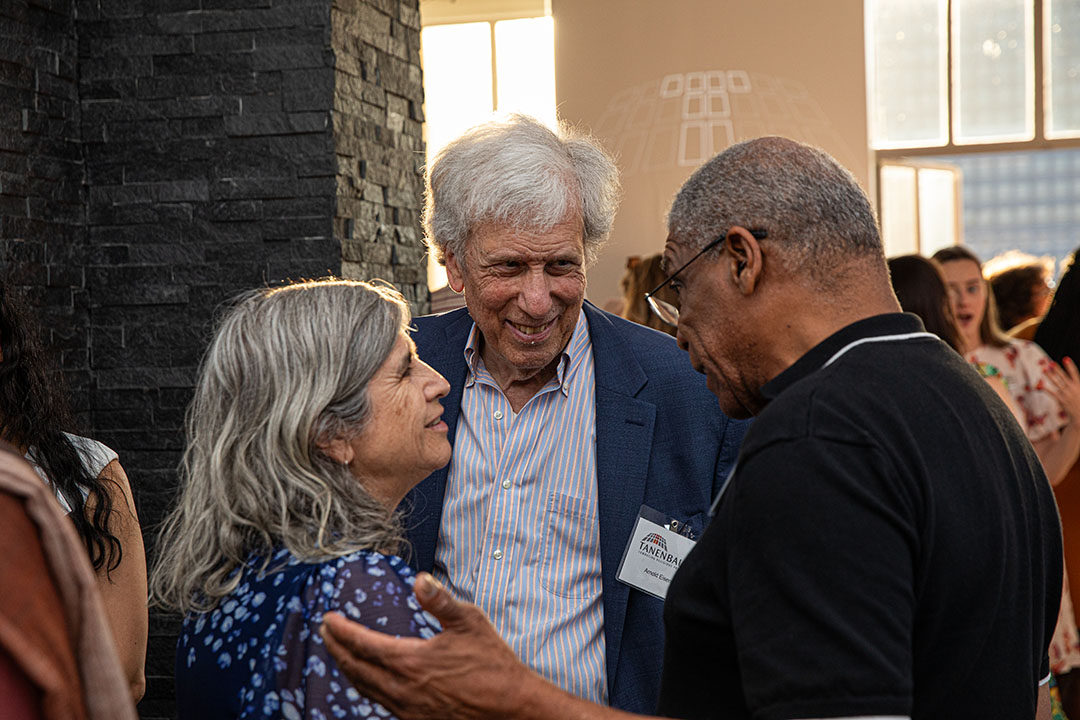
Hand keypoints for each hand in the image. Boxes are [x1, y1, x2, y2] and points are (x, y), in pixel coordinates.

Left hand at [320, 572, 536, 719]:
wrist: (512, 708)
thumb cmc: (495, 665)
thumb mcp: (470, 623)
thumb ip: (440, 600)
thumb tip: (419, 579)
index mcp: (411, 662)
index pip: (363, 644)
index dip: (342, 631)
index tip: (328, 618)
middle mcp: (403, 689)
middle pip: (355, 668)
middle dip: (336, 648)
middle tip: (326, 632)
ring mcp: (408, 709)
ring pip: (365, 688)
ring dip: (348, 668)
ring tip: (340, 653)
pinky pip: (380, 702)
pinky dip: (366, 687)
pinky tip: (369, 680)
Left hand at [1044, 357, 1079, 421]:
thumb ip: (1077, 383)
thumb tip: (1074, 378)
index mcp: (1079, 385)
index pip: (1074, 373)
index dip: (1070, 366)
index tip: (1065, 358)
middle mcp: (1073, 389)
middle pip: (1063, 377)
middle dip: (1057, 369)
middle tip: (1050, 362)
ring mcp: (1067, 394)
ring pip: (1056, 383)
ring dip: (1049, 376)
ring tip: (1044, 369)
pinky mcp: (1061, 400)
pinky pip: (1052, 393)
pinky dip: (1046, 389)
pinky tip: (1039, 385)